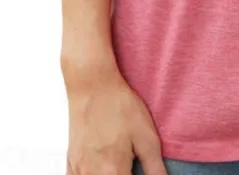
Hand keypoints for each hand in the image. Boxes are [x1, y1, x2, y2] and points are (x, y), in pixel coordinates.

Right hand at [63, 60, 167, 174]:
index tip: (139, 172)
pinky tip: (101, 169)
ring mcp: (78, 169)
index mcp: (113, 172)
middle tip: (130, 164)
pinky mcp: (70, 162)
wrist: (92, 86)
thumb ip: (154, 167)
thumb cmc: (120, 106)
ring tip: (117, 165)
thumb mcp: (146, 136)